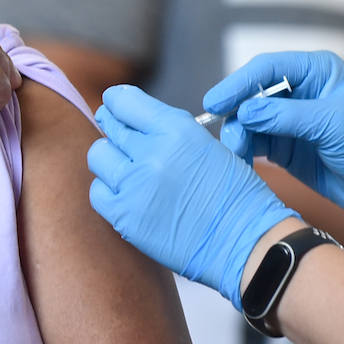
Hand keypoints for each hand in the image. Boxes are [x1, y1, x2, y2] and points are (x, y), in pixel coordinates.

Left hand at [88, 85, 297, 309]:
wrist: (245, 243)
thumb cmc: (235, 195)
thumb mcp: (208, 145)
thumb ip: (169, 130)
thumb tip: (136, 121)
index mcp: (176, 129)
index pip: (123, 101)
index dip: (116, 102)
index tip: (115, 107)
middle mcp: (151, 152)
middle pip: (110, 126)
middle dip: (114, 128)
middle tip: (119, 137)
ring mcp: (134, 185)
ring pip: (98, 156)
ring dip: (111, 161)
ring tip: (129, 171)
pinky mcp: (125, 217)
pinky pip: (98, 193)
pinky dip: (109, 192)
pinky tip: (128, 196)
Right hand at [204, 52, 343, 237]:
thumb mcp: (329, 124)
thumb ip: (284, 116)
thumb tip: (244, 111)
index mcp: (316, 71)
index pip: (268, 68)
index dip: (239, 83)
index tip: (216, 101)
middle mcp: (301, 90)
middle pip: (253, 93)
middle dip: (236, 111)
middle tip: (221, 130)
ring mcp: (291, 119)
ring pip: (250, 120)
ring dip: (239, 134)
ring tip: (235, 152)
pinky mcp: (286, 146)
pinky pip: (256, 142)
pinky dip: (245, 149)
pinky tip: (240, 158)